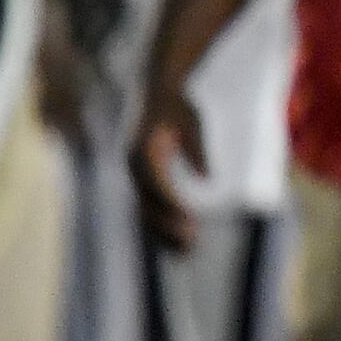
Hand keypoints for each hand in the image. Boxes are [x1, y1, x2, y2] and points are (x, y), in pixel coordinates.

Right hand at [131, 89, 205, 253]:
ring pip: (144, 207)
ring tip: (185, 249)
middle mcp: (133, 162)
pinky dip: (158, 221)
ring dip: (162, 230)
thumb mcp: (194, 121)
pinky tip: (173, 238)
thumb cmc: (180, 106)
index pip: (156, 183)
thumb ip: (198, 148)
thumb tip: (208, 179)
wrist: (159, 91)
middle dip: (167, 225)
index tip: (188, 222)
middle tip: (190, 245)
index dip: (171, 204)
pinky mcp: (139, 176)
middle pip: (147, 201)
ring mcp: (134, 171)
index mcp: (145, 148)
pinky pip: (146, 203)